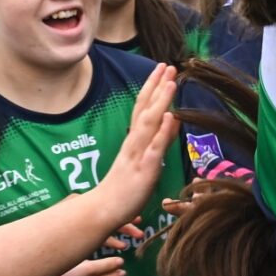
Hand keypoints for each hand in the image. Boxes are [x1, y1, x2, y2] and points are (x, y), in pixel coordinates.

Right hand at [94, 63, 180, 224]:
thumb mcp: (144, 160)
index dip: (152, 88)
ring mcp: (138, 155)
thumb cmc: (123, 189)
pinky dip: (163, 132)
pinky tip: (171, 117)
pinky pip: (154, 148)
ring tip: (171, 82)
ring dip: (160, 101)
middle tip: (168, 65)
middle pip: (145, 109)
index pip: (142, 108)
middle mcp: (134, 143)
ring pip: (149, 123)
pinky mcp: (144, 170)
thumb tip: (172, 121)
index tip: (162, 69)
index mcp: (134, 141)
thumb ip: (158, 141)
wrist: (103, 210)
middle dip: (157, 86)